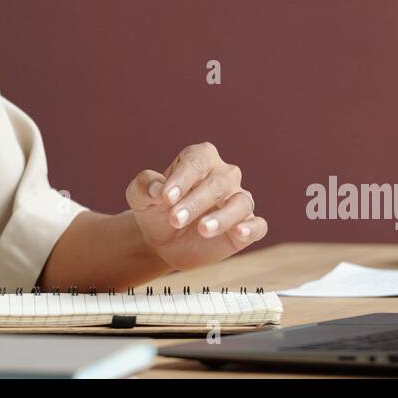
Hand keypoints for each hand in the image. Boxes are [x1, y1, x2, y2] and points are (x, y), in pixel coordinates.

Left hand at [125, 141, 265, 271]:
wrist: (164, 240)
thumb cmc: (155, 209)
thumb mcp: (139, 196)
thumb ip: (144, 185)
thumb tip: (157, 189)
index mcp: (201, 158)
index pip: (197, 162)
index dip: (182, 178)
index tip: (165, 197)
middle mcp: (225, 174)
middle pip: (218, 183)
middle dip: (195, 202)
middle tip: (175, 219)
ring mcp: (239, 199)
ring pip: (241, 203)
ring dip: (223, 216)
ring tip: (203, 230)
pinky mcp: (248, 225)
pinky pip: (258, 224)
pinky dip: (251, 227)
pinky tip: (239, 233)